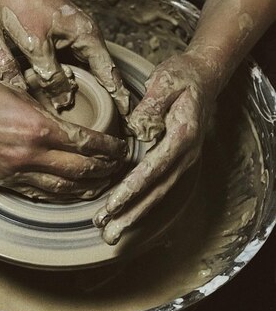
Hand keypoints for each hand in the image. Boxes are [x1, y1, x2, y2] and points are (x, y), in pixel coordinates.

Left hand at [0, 0, 129, 111]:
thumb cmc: (22, 5)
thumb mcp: (36, 47)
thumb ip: (52, 76)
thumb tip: (65, 100)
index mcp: (88, 36)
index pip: (110, 72)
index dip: (120, 95)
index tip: (129, 115)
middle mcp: (86, 33)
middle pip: (101, 69)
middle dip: (108, 93)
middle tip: (116, 118)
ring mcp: (73, 31)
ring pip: (85, 64)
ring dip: (89, 84)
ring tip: (96, 108)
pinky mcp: (60, 30)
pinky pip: (73, 58)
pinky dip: (74, 73)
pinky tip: (69, 87)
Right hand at [0, 76, 126, 199]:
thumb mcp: (18, 94)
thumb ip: (44, 113)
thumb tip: (65, 125)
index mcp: (39, 128)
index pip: (88, 144)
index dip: (110, 149)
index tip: (122, 149)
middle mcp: (32, 155)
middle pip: (81, 170)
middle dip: (106, 171)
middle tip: (121, 168)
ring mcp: (17, 172)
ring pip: (63, 189)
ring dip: (88, 189)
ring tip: (104, 185)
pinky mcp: (4, 182)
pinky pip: (39, 194)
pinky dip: (61, 196)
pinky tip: (71, 194)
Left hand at [93, 51, 218, 243]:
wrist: (203, 76)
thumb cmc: (181, 77)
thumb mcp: (165, 81)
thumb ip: (152, 105)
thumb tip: (138, 129)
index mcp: (183, 135)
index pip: (154, 168)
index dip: (133, 189)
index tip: (112, 205)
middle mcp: (187, 154)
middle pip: (157, 191)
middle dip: (130, 213)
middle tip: (107, 231)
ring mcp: (185, 161)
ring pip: (158, 195)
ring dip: (135, 216)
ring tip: (111, 233)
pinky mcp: (178, 162)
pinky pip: (160, 188)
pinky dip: (143, 205)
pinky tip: (126, 217)